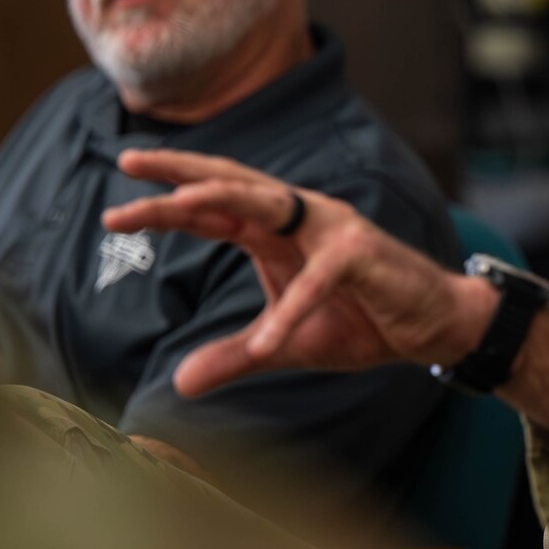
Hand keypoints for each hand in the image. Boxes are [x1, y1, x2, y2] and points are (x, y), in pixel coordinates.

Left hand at [103, 149, 494, 397]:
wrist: (433, 326)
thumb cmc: (363, 320)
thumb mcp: (285, 344)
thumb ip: (235, 355)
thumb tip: (178, 384)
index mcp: (277, 231)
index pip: (213, 208)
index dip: (166, 203)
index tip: (115, 208)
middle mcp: (301, 217)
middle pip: (231, 184)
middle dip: (179, 172)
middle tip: (128, 164)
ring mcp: (333, 230)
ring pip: (268, 204)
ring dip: (220, 200)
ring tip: (175, 206)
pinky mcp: (362, 257)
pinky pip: (316, 282)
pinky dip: (291, 312)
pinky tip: (267, 343)